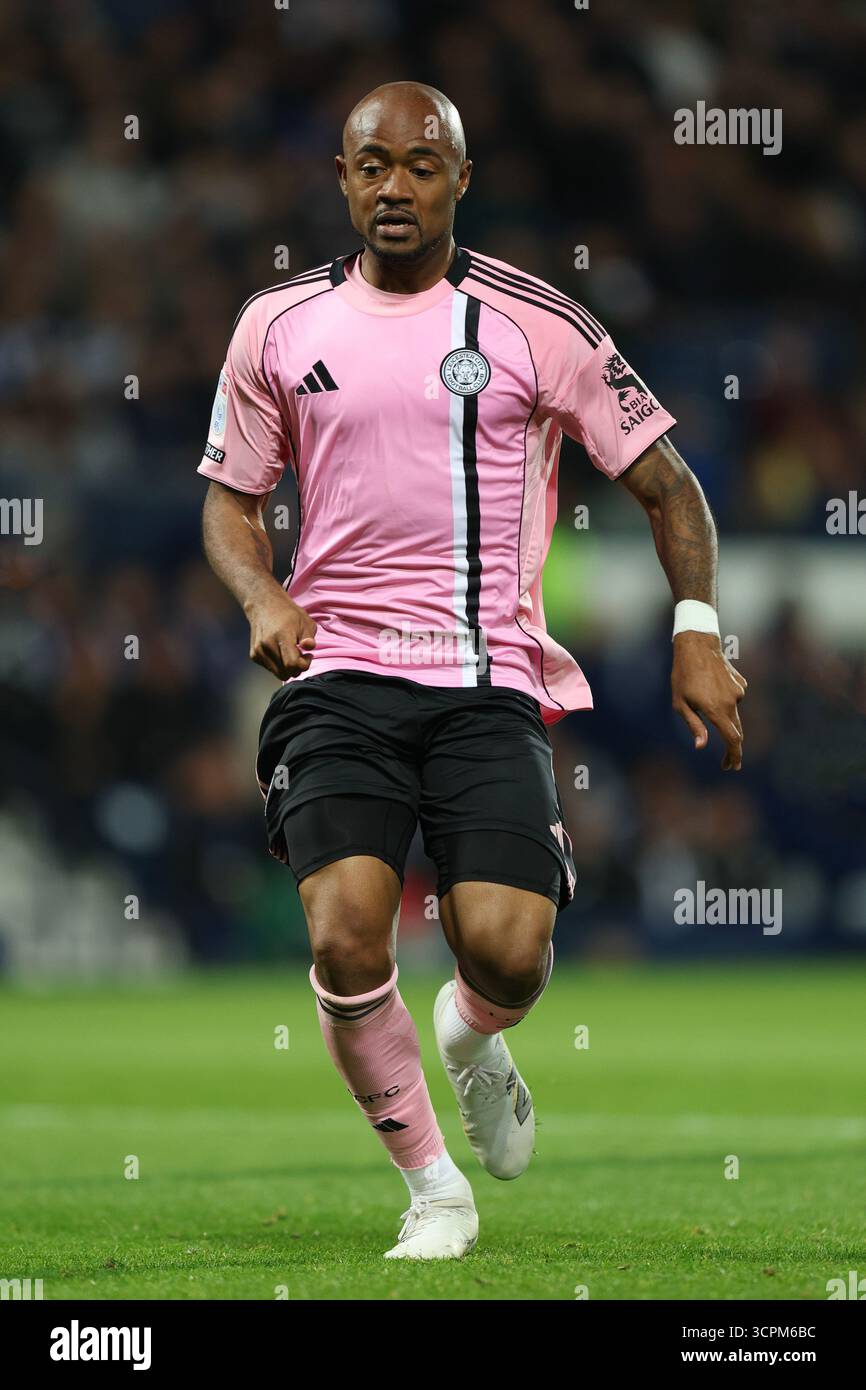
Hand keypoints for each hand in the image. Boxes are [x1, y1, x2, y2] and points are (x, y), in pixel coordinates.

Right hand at [246, 590, 316, 679]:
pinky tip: (281, 651)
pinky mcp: (254, 655)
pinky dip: (278, 665)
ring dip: (288, 668)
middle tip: (301, 654)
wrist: (264, 605)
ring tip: (291, 652)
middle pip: (286, 673)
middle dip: (297, 668)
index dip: (304, 664)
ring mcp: (258, 651)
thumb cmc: (289, 614)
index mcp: (282, 636)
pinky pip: (270, 669)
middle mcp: (267, 645)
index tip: (308, 655)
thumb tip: (309, 647)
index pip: (292, 664)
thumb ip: (309, 637)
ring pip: (278, 673)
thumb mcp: (305, 622)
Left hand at [671, 631, 746, 770]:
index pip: (732, 739)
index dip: (733, 755)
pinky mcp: (741, 683)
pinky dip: (725, 699)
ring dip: (722, 715)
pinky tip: (712, 687)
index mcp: (716, 709)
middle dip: (733, 748)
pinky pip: (734, 697)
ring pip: (733, 712)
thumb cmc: (682, 676)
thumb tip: (701, 746)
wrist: (697, 646)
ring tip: (701, 697)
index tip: (731, 766)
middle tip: (727, 762)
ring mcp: (738, 691)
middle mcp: (731, 702)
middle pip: (737, 731)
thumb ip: (694, 725)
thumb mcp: (680, 704)